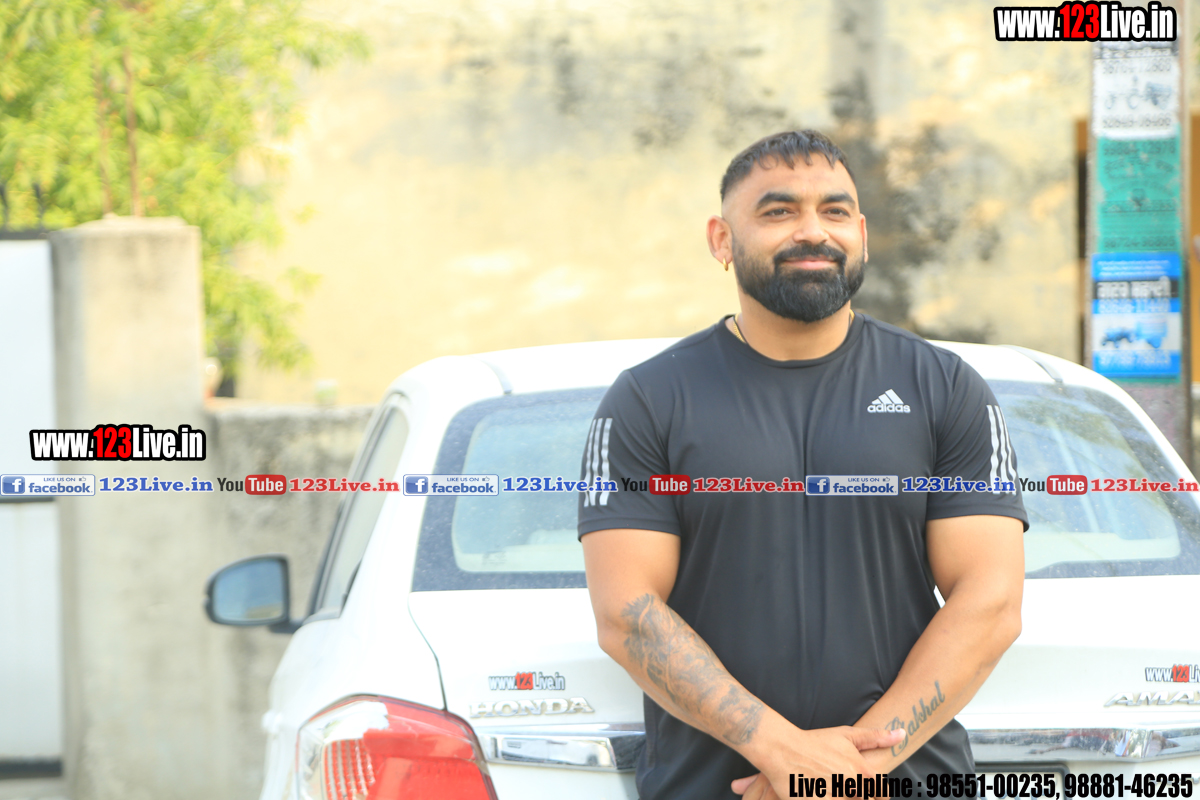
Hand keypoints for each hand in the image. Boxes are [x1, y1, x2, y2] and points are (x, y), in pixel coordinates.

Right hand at [731, 726, 903, 797]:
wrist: (782, 748)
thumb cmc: (815, 741)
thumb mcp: (846, 735)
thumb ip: (876, 737)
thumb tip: (902, 734)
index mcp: (861, 772)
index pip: (879, 794)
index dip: (876, 796)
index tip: (866, 793)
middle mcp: (849, 786)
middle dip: (853, 795)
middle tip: (839, 786)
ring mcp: (832, 797)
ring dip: (837, 796)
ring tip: (825, 786)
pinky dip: (823, 798)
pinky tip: (818, 793)